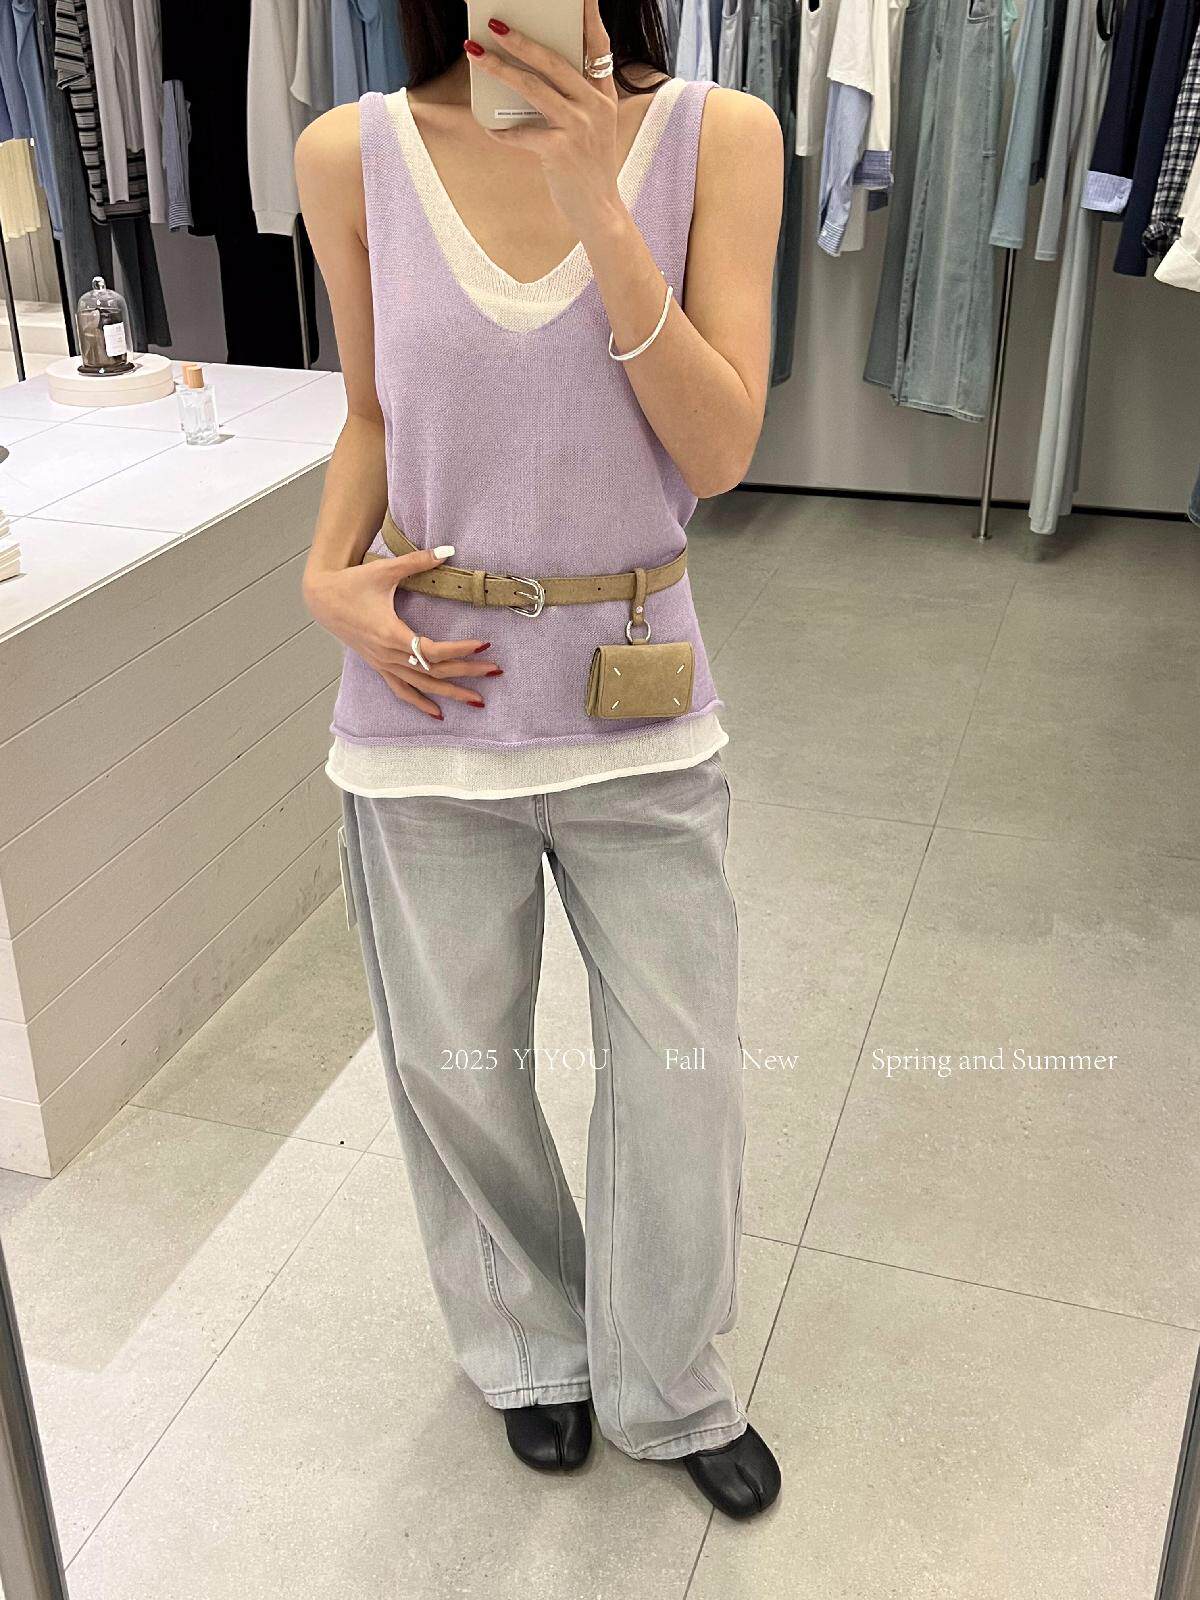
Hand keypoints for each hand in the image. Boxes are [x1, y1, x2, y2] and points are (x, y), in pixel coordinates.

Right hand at [303, 548, 501, 719]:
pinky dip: (420, 703)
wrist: (321, 598)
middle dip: (467, 672)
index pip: (433, 649)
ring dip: (451, 693)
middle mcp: (388, 654)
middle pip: (434, 671)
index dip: (460, 649)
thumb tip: (448, 550)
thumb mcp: (385, 570)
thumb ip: (417, 561)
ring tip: (479, 701)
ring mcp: (383, 663)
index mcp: (391, 633)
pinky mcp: (379, 666)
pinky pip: (402, 690)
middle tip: (495, 671)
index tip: (484, 645)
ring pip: (422, 685)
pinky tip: (439, 714)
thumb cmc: (352, 583)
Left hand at [465, 0, 622, 241]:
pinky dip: (502, 132)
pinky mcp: (561, 151)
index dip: (588, 16)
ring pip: (533, 89)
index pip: (597, 46)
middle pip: (553, 61)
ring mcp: (578, 128)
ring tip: (476, 55)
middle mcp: (594, 107)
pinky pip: (522, 133)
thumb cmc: (588, 166)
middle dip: (520, 39)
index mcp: (603, 96)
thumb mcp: (592, 127)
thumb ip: (574, 99)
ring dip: (500, 69)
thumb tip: (530, 73)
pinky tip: (489, 128)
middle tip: (495, 24)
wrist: (600, 211)